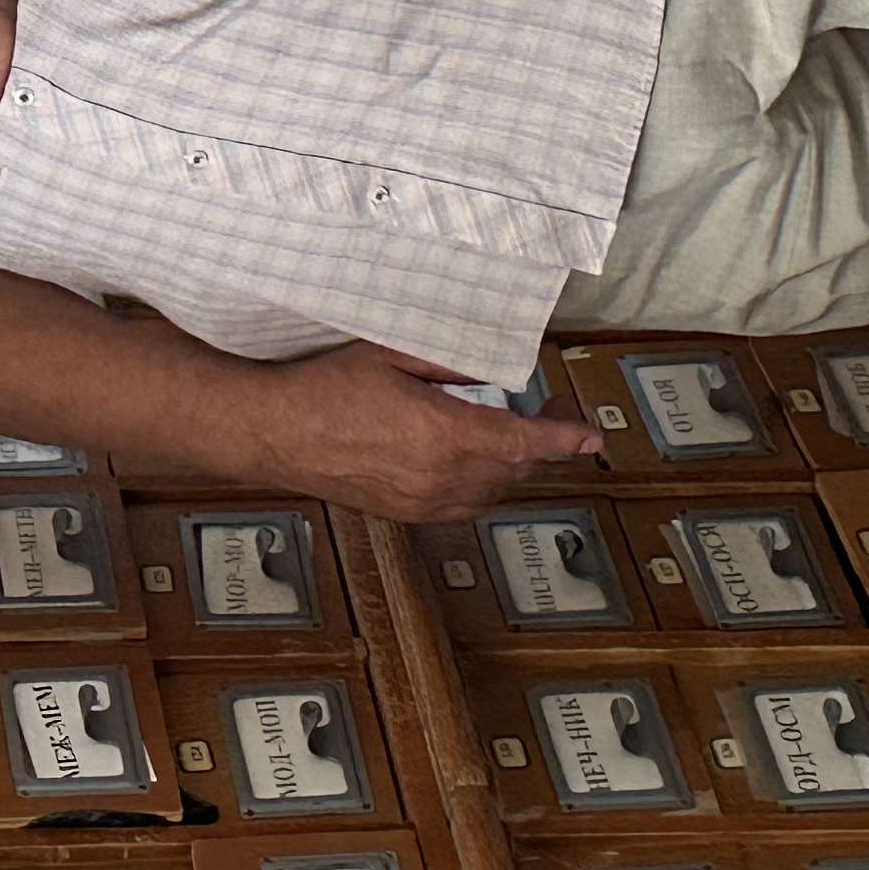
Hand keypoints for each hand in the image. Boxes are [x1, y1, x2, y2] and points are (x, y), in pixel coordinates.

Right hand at [251, 344, 607, 522]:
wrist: (278, 434)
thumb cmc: (328, 388)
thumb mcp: (392, 356)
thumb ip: (448, 362)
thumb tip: (492, 365)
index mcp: (444, 434)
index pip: (523, 442)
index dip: (563, 438)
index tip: (591, 435)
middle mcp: (442, 477)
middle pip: (515, 469)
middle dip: (541, 445)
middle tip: (550, 413)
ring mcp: (424, 501)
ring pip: (493, 491)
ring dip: (511, 466)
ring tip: (513, 434)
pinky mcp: (407, 513)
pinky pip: (465, 507)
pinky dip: (483, 486)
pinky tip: (474, 464)